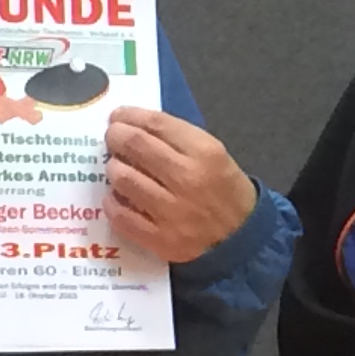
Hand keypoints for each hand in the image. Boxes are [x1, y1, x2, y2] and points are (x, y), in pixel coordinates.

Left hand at [104, 107, 257, 263]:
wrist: (242, 239)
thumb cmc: (225, 191)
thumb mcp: (215, 155)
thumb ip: (179, 139)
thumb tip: (136, 127)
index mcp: (205, 153)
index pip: (157, 124)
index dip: (130, 115)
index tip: (118, 116)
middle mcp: (187, 180)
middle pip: (135, 146)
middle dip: (116, 136)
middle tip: (112, 138)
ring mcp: (172, 212)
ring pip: (123, 178)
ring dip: (113, 169)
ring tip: (117, 168)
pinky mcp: (160, 240)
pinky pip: (121, 216)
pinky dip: (112, 202)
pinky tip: (116, 197)